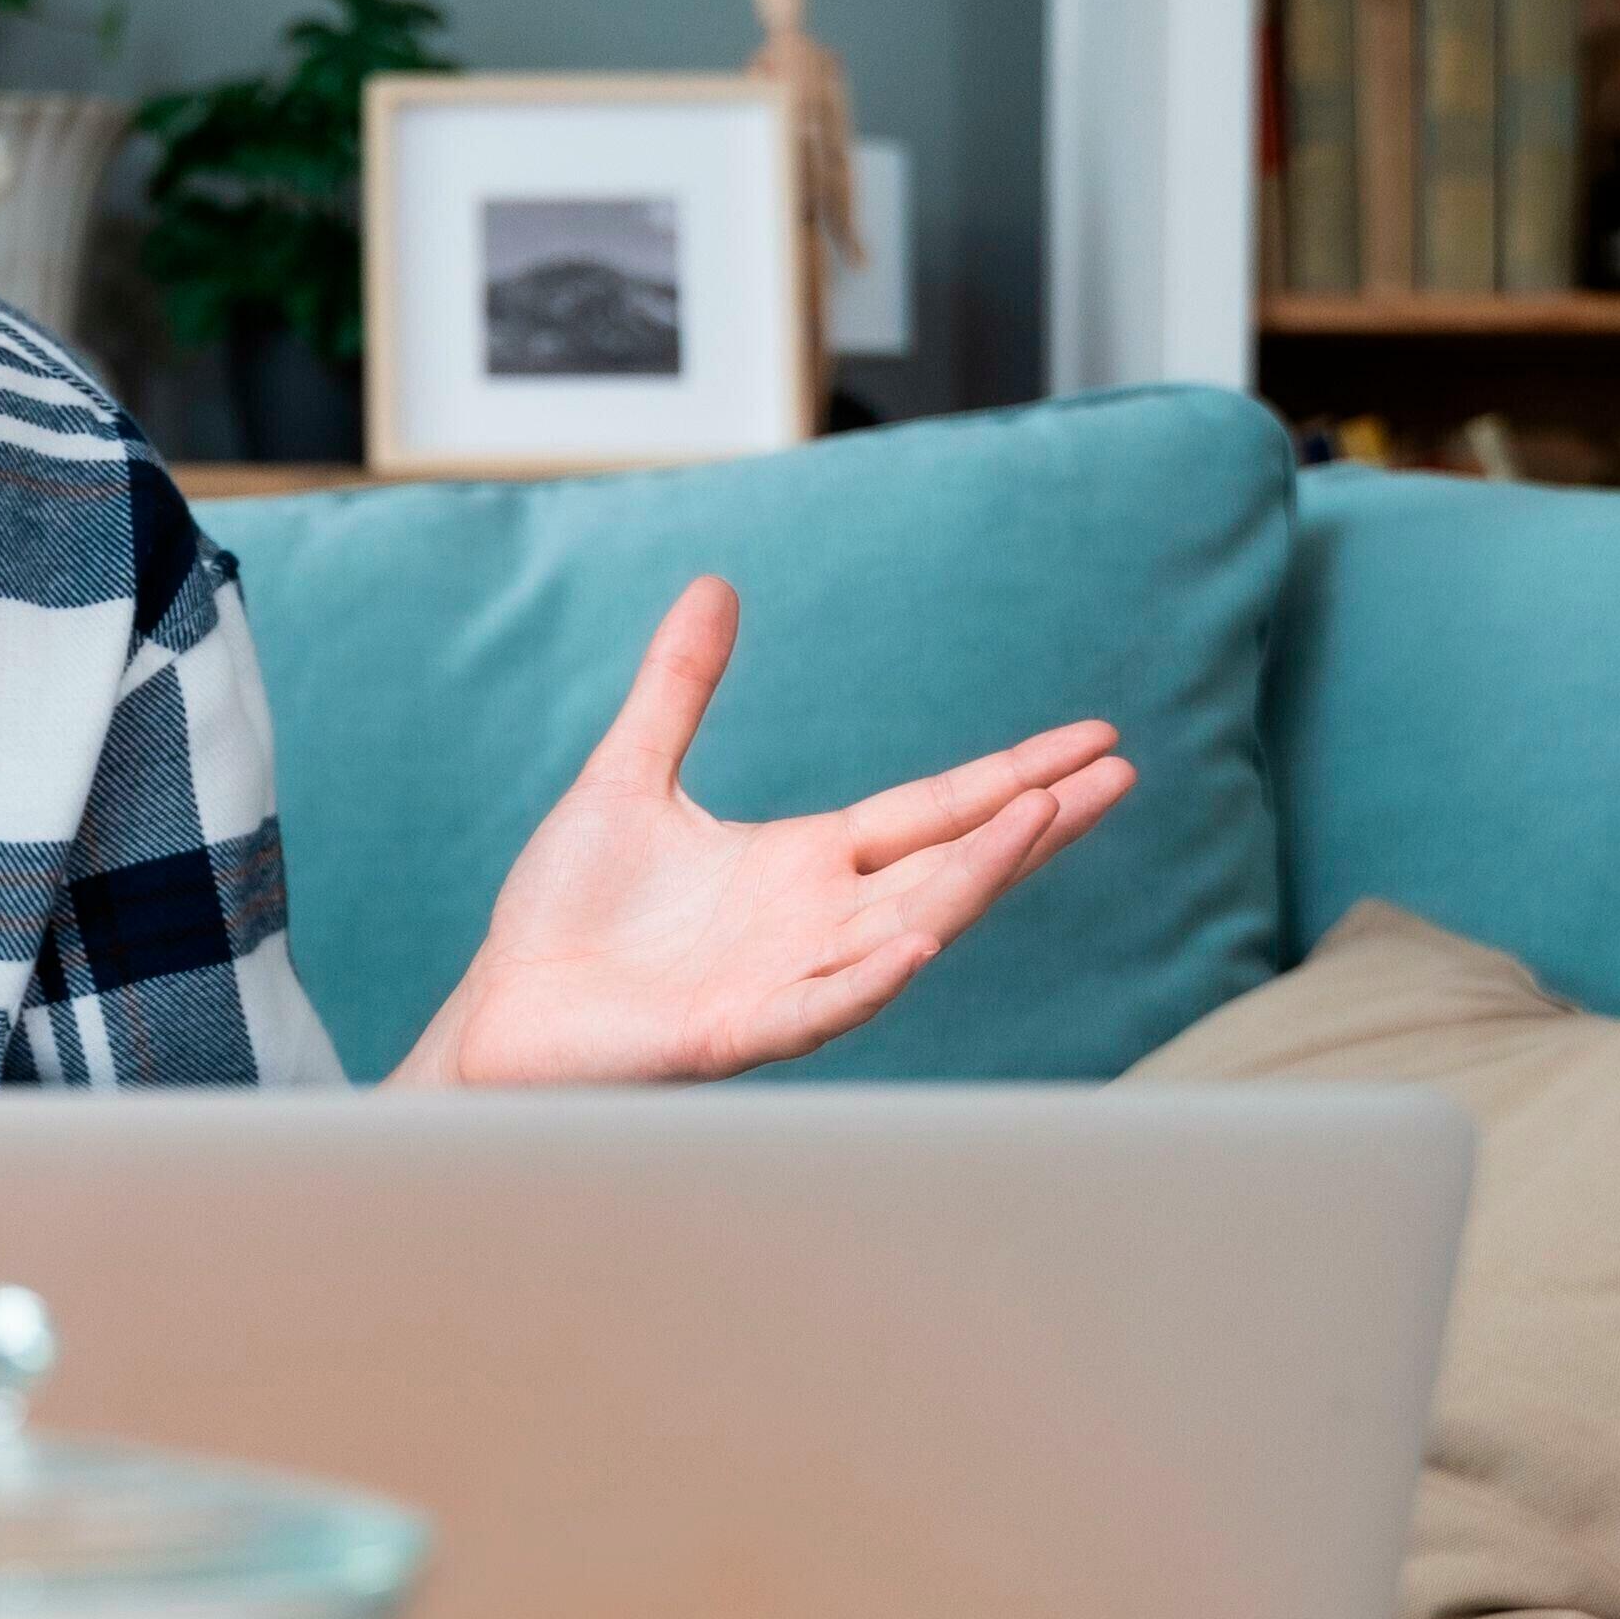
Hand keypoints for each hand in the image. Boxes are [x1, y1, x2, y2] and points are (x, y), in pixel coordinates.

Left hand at [390, 578, 1132, 1089]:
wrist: (501, 1014)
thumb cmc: (565, 916)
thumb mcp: (629, 776)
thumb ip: (678, 688)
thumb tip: (714, 586)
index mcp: (804, 866)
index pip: (931, 812)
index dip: (1010, 777)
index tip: (1093, 741)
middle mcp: (814, 923)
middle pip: (949, 865)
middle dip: (1033, 822)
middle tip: (1118, 775)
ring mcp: (784, 980)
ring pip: (906, 928)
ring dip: (976, 879)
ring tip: (1044, 818)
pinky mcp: (733, 1033)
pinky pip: (817, 1007)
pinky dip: (868, 979)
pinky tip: (920, 945)